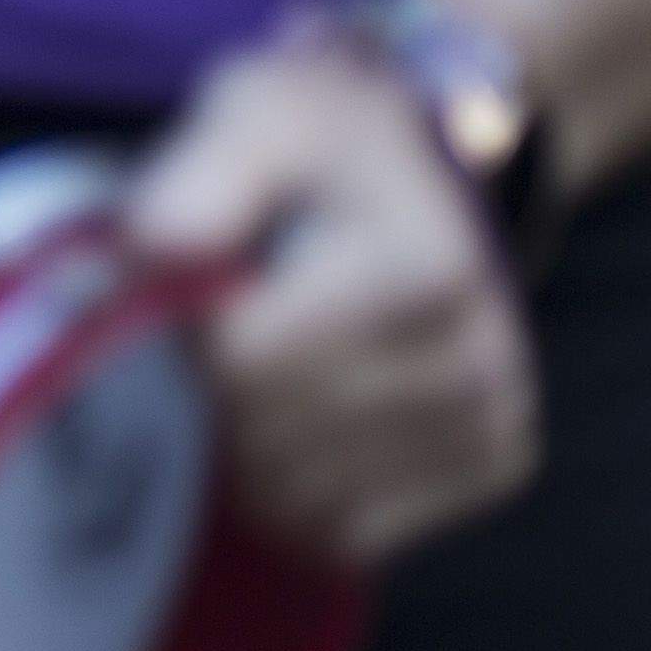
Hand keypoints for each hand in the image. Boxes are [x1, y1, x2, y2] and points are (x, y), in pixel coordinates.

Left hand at [123, 29, 539, 565]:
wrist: (427, 175)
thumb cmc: (324, 147)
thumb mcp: (260, 113)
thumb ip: (203, 174)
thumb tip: (157, 248)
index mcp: (427, 269)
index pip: (242, 363)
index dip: (179, 338)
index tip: (184, 298)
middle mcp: (480, 358)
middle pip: (264, 438)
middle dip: (204, 397)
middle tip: (208, 343)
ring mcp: (493, 424)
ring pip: (296, 499)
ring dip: (238, 453)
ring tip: (251, 379)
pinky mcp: (489, 473)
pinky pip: (341, 537)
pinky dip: (289, 500)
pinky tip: (288, 430)